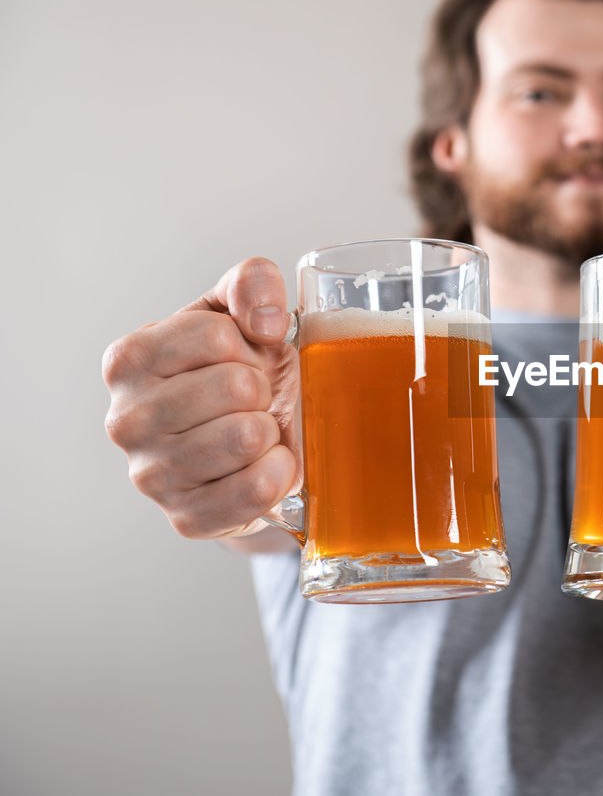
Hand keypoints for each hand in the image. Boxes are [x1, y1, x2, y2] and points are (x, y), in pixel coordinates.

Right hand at [103, 258, 300, 539]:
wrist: (256, 440)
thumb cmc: (243, 368)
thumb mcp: (242, 310)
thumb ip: (251, 283)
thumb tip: (266, 320)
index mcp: (129, 359)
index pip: (216, 335)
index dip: (249, 343)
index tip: (241, 356)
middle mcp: (125, 419)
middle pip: (236, 387)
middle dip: (263, 388)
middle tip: (254, 399)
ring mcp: (150, 475)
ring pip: (245, 438)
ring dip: (271, 429)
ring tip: (258, 429)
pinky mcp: (185, 518)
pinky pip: (254, 491)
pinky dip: (279, 473)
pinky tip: (270, 464)